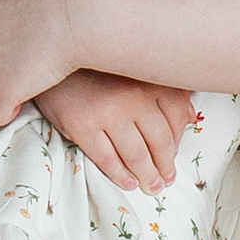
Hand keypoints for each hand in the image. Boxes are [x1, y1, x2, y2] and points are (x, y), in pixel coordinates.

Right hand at [34, 69, 196, 194]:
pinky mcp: (82, 123)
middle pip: (160, 141)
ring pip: (136, 154)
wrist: (48, 54)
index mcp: (148, 79)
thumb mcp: (132, 69)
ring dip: (146, 176)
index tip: (173, 157)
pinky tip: (127, 182)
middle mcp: (133, 95)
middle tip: (165, 180)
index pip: (177, 118)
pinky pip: (106, 158)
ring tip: (150, 186)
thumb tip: (191, 118)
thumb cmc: (93, 65)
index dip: (178, 143)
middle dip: (165, 166)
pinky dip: (119, 174)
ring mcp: (107, 111)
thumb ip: (164, 90)